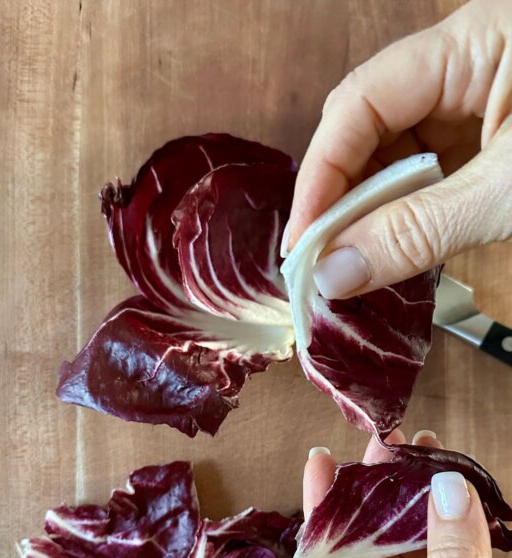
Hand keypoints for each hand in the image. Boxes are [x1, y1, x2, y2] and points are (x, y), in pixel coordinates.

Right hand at [288, 0, 511, 299]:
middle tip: (323, 269)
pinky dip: (410, 222)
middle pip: (371, 129)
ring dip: (373, 217)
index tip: (305, 246)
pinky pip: (432, 179)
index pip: (363, 102)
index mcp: (473, 44)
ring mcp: (481, 108)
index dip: (323, 174)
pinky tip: (396, 255)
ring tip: (355, 271)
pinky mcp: (494, 147)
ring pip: (398, 159)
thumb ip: (420, 231)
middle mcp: (467, 69)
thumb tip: (334, 274)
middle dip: (343, 200)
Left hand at [305, 429, 511, 557]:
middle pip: (372, 557)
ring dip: (419, 502)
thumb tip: (444, 491)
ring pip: (417, 551)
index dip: (326, 520)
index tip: (322, 463)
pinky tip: (458, 485)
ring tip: (425, 450)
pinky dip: (459, 523)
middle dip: (377, 501)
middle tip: (386, 444)